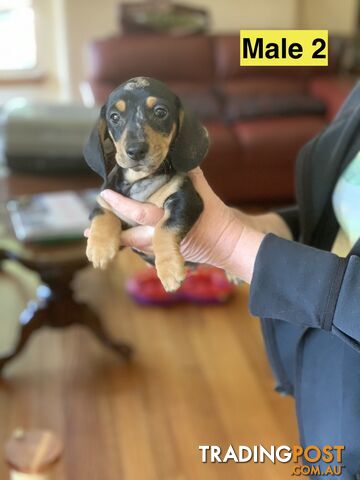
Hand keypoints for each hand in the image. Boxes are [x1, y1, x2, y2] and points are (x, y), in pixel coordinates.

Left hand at [86, 169, 264, 282]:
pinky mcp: (165, 254)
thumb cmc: (216, 216)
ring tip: (95, 238)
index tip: (103, 195)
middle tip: (88, 230)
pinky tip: (119, 241)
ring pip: (133, 244)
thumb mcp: (202, 191)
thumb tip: (180, 156)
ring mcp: (162, 248)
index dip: (119, 205)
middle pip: (128, 237)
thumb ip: (190, 174)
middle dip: (109, 233)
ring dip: (116, 240)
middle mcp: (161, 237)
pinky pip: (142, 248)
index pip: (138, 212)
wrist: (227, 244)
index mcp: (168, 219)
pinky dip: (130, 243)